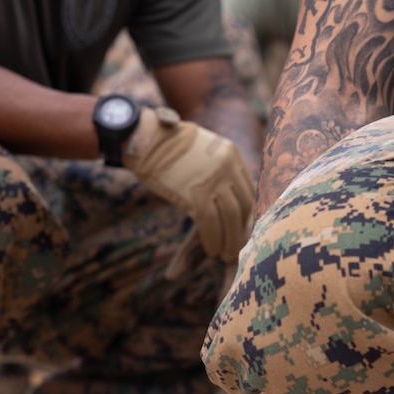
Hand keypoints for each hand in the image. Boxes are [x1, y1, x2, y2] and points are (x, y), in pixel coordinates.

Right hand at [123, 107, 253, 262]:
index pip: (248, 190)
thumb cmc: (168, 147)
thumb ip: (217, 169)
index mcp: (231, 153)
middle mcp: (227, 166)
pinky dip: (213, 240)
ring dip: (229, 241)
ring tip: (225, 254)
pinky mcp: (196, 193)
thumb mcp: (202, 150)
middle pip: (243, 206)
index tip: (242, 230)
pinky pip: (211, 223)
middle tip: (236, 249)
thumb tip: (224, 198)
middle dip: (240, 232)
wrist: (144, 139)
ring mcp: (213, 179)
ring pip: (230, 218)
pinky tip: (212, 250)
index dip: (247, 215)